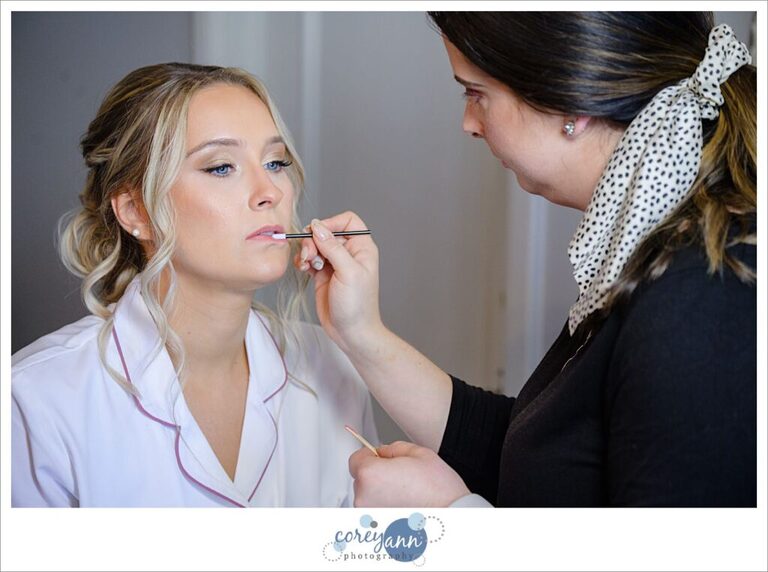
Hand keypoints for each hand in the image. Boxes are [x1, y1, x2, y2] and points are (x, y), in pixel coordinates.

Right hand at [295, 212, 383, 352]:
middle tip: (308, 255)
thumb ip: (333, 248)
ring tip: (305, 264)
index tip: (318, 233)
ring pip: (316, 245)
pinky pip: (309, 258)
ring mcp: (335, 263)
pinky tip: (303, 268)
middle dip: (314, 241)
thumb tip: (317, 227)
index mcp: (362, 248)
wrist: (351, 332)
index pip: (347, 221)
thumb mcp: (347, 273)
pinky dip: (303, 261)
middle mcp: (349, 253)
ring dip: (306, 251)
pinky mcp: (323, 274)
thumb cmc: (357, 305)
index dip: (331, 223)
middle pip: (326, 232)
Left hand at [348, 441, 469, 506]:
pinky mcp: (376, 530)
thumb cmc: (439, 491)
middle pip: (361, 478)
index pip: (356, 458)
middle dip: (377, 474)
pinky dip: (385, 509)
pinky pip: (375, 512)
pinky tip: (404, 506)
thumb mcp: (418, 453)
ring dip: (380, 493)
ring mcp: (369, 516)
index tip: (380, 458)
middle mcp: (364, 497)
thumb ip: (393, 448)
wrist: (452, 518)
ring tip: (405, 493)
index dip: (371, 456)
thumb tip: (382, 452)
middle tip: (400, 476)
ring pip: (368, 497)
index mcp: (370, 474)